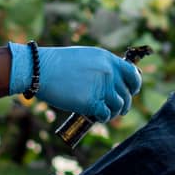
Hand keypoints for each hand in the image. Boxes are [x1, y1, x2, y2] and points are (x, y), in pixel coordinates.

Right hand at [8, 43, 141, 121]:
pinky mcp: (91, 102)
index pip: (133, 74)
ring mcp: (101, 87)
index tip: (131, 91)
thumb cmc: (58, 64)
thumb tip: (114, 80)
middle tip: (118, 109)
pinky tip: (97, 116)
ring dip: (114, 112)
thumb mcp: (86, 57)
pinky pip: (106, 114)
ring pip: (119, 106)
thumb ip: (102, 66)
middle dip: (124, 104)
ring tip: (106, 114)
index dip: (134, 86)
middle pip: (127, 94)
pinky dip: (103, 117)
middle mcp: (108, 72)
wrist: (40, 69)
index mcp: (108, 59)